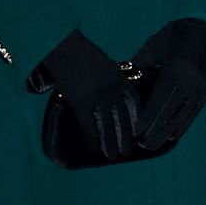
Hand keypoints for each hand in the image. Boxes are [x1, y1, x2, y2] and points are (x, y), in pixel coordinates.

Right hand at [30, 29, 139, 159]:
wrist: (66, 49)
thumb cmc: (86, 55)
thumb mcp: (108, 65)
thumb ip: (115, 80)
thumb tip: (120, 96)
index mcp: (120, 79)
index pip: (134, 102)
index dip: (138, 118)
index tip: (140, 130)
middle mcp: (111, 90)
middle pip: (122, 118)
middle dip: (126, 136)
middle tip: (127, 151)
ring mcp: (96, 98)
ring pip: (106, 126)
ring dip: (110, 143)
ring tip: (113, 155)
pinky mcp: (80, 104)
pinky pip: (88, 127)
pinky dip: (91, 140)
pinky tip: (93, 149)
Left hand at [133, 18, 205, 150]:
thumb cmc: (178, 33)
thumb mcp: (157, 43)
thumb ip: (142, 61)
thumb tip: (123, 76)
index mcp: (176, 69)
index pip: (159, 101)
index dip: (148, 118)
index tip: (137, 131)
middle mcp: (191, 81)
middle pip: (170, 112)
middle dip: (155, 131)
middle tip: (141, 145)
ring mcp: (201, 87)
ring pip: (183, 116)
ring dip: (167, 132)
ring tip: (153, 145)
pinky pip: (194, 112)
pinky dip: (182, 126)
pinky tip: (172, 136)